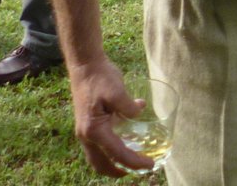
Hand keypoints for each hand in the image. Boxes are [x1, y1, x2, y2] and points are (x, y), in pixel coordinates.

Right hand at [66, 57, 153, 176]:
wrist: (85, 65)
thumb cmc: (100, 77)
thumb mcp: (117, 90)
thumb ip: (128, 107)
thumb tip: (139, 113)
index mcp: (94, 131)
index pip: (118, 154)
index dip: (135, 162)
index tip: (151, 164)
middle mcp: (86, 136)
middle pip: (101, 164)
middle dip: (118, 172)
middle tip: (139, 170)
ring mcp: (85, 131)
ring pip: (97, 158)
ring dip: (112, 164)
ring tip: (131, 162)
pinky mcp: (87, 125)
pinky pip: (98, 146)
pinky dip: (110, 152)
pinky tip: (124, 143)